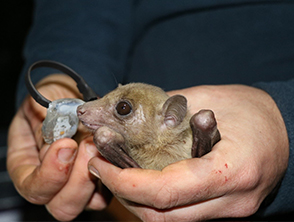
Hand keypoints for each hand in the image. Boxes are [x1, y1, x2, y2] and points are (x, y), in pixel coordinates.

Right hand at [7, 74, 111, 220]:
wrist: (74, 96)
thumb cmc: (52, 100)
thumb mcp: (40, 105)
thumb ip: (43, 121)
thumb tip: (60, 135)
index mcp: (30, 168)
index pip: (34, 189)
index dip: (50, 174)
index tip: (66, 145)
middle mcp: (56, 182)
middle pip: (64, 206)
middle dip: (79, 178)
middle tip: (88, 145)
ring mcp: (82, 183)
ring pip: (91, 202)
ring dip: (99, 173)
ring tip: (101, 143)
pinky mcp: (104, 177)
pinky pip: (112, 187)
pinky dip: (115, 170)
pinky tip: (114, 148)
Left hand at [88, 84, 288, 220]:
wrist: (287, 129)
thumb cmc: (253, 110)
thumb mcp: (209, 99)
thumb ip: (168, 111)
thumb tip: (131, 118)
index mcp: (231, 170)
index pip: (166, 192)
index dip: (126, 183)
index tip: (102, 165)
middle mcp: (232, 200)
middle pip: (163, 216)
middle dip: (124, 195)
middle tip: (103, 168)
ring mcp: (230, 210)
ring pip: (169, 221)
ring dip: (137, 201)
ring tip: (118, 173)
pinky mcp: (225, 210)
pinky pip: (181, 215)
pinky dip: (156, 202)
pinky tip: (143, 180)